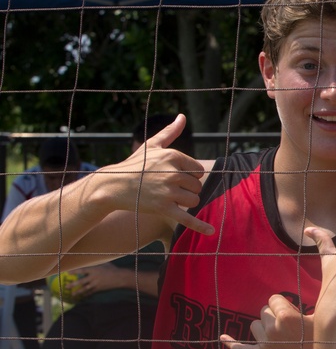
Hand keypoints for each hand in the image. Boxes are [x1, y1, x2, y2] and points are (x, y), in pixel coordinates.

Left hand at [65, 262, 120, 299]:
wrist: (120, 278)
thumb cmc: (113, 269)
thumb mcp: (105, 264)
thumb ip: (97, 264)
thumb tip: (93, 261)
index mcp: (94, 270)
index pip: (82, 271)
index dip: (74, 272)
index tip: (68, 273)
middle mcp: (94, 277)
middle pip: (81, 282)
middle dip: (73, 284)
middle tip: (66, 286)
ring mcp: (96, 284)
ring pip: (85, 289)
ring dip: (78, 291)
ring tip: (72, 294)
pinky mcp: (99, 289)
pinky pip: (91, 292)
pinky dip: (86, 294)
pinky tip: (82, 296)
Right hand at [103, 115, 212, 234]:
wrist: (111, 186)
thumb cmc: (133, 165)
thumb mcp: (151, 146)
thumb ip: (170, 132)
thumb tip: (182, 117)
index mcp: (173, 156)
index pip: (199, 170)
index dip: (189, 176)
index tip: (173, 177)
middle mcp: (172, 172)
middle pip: (198, 186)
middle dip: (187, 189)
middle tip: (167, 189)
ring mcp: (168, 191)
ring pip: (194, 200)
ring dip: (186, 202)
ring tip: (167, 198)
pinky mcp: (163, 208)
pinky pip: (187, 218)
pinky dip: (199, 226)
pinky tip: (211, 232)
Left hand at [221, 298, 314, 348]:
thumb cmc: (326, 341)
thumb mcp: (320, 318)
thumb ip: (307, 304)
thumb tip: (305, 294)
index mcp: (286, 316)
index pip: (274, 299)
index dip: (283, 304)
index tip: (293, 312)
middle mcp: (273, 329)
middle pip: (264, 311)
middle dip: (274, 315)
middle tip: (290, 326)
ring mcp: (266, 344)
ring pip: (255, 325)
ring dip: (264, 327)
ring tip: (280, 334)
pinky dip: (231, 344)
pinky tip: (222, 338)